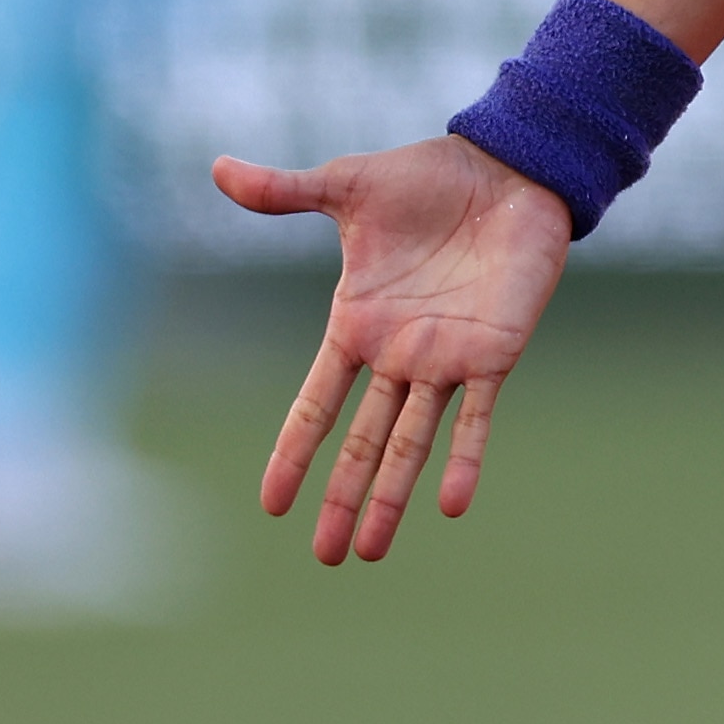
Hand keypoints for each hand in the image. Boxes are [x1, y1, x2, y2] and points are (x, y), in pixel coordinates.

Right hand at [211, 136, 572, 567]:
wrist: (506, 170)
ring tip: (371, 552)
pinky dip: (466, 459)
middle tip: (326, 557)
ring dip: (391, 497)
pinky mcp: (495, 352)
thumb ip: (285, 192)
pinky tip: (451, 505)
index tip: (270, 504)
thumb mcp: (346, 187)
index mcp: (358, 326)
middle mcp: (398, 355)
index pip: (318, 404)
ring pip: (411, 443)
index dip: (294, 451)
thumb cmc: (427, 179)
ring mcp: (446, 360)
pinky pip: (478, 417)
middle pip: (362, 442)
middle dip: (342, 499)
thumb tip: (217, 167)